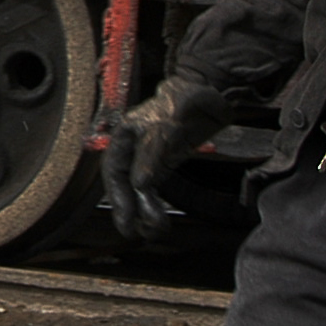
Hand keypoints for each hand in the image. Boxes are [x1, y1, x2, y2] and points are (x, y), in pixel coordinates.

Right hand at [104, 72, 227, 240]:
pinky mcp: (164, 164)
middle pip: (123, 183)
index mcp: (125, 134)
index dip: (117, 194)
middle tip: (133, 232)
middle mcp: (132, 148)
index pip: (114, 168)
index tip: (126, 215)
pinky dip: (154, 205)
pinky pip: (153, 189)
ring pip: (138, 190)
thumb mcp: (168, 122)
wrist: (210, 92)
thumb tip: (139, 183)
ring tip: (153, 230)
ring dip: (143, 211)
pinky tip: (158, 219)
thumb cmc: (185, 99)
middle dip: (127, 209)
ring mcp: (148, 157)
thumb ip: (153, 151)